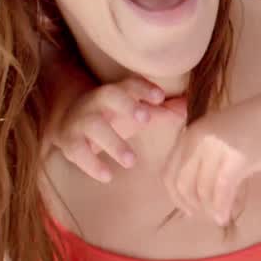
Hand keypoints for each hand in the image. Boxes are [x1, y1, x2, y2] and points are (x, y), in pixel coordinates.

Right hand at [46, 76, 166, 182]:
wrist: (68, 119)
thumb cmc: (114, 114)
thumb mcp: (136, 110)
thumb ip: (164, 110)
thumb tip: (192, 105)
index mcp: (118, 91)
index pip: (131, 84)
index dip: (144, 88)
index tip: (160, 97)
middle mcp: (98, 101)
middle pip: (110, 96)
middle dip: (127, 105)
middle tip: (145, 119)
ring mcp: (82, 121)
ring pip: (95, 127)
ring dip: (113, 143)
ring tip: (131, 161)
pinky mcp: (70, 142)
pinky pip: (78, 152)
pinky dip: (91, 165)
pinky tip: (107, 176)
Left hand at [163, 97, 260, 225]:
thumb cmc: (250, 128)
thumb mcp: (215, 137)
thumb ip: (200, 158)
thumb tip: (193, 196)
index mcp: (189, 134)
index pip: (169, 172)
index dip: (175, 196)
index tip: (187, 209)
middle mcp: (197, 139)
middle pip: (182, 183)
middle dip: (190, 204)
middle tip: (203, 214)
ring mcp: (216, 148)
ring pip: (202, 189)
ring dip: (209, 208)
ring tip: (219, 216)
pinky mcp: (236, 158)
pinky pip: (222, 190)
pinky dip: (221, 207)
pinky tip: (225, 216)